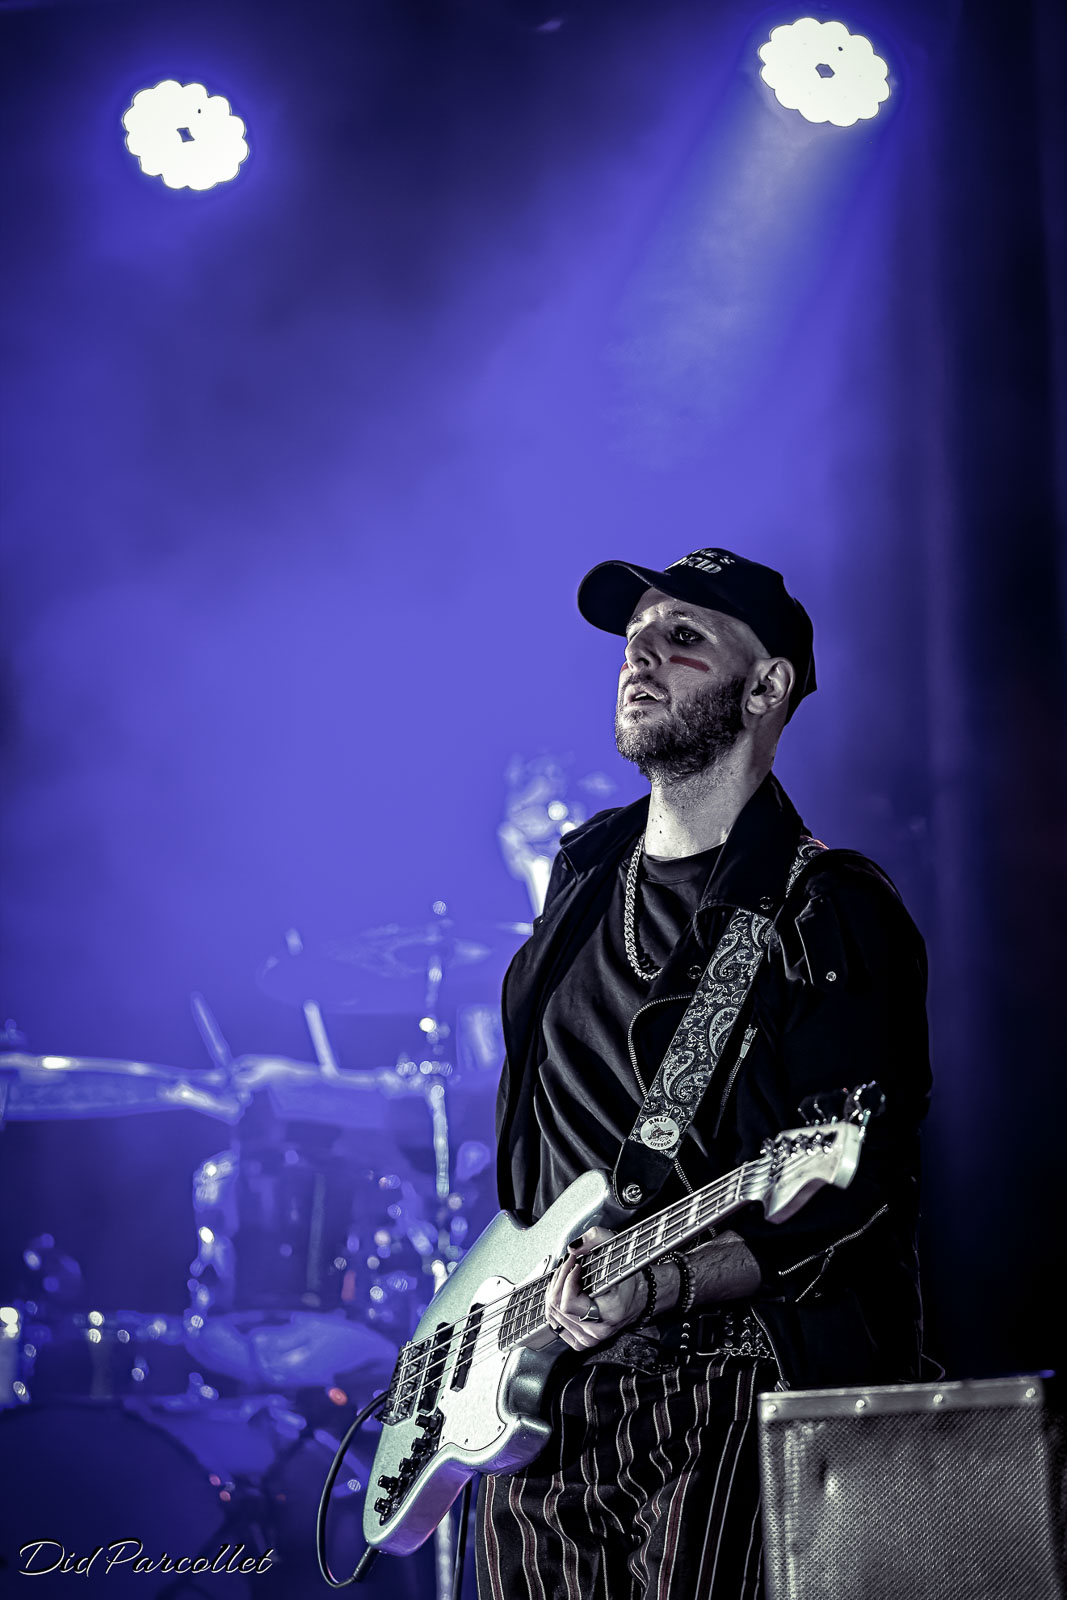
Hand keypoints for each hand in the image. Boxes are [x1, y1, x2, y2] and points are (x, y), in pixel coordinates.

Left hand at [543, 1226, 651, 1350]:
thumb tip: (573, 1247)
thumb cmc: (629, 1278)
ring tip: (566, 1275)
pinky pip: (555, 1323)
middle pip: (557, 1307)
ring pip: (553, 1315)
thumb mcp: (618, 1251)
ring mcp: (588, 1338)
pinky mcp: (581, 1341)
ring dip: (555, 1290)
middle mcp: (597, 1330)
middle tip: (569, 1265)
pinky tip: (563, 1292)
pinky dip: (554, 1305)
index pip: (568, 1304)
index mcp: (609, 1313)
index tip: (575, 1265)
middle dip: (559, 1279)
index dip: (567, 1280)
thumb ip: (597, 1238)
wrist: (639, 1298)